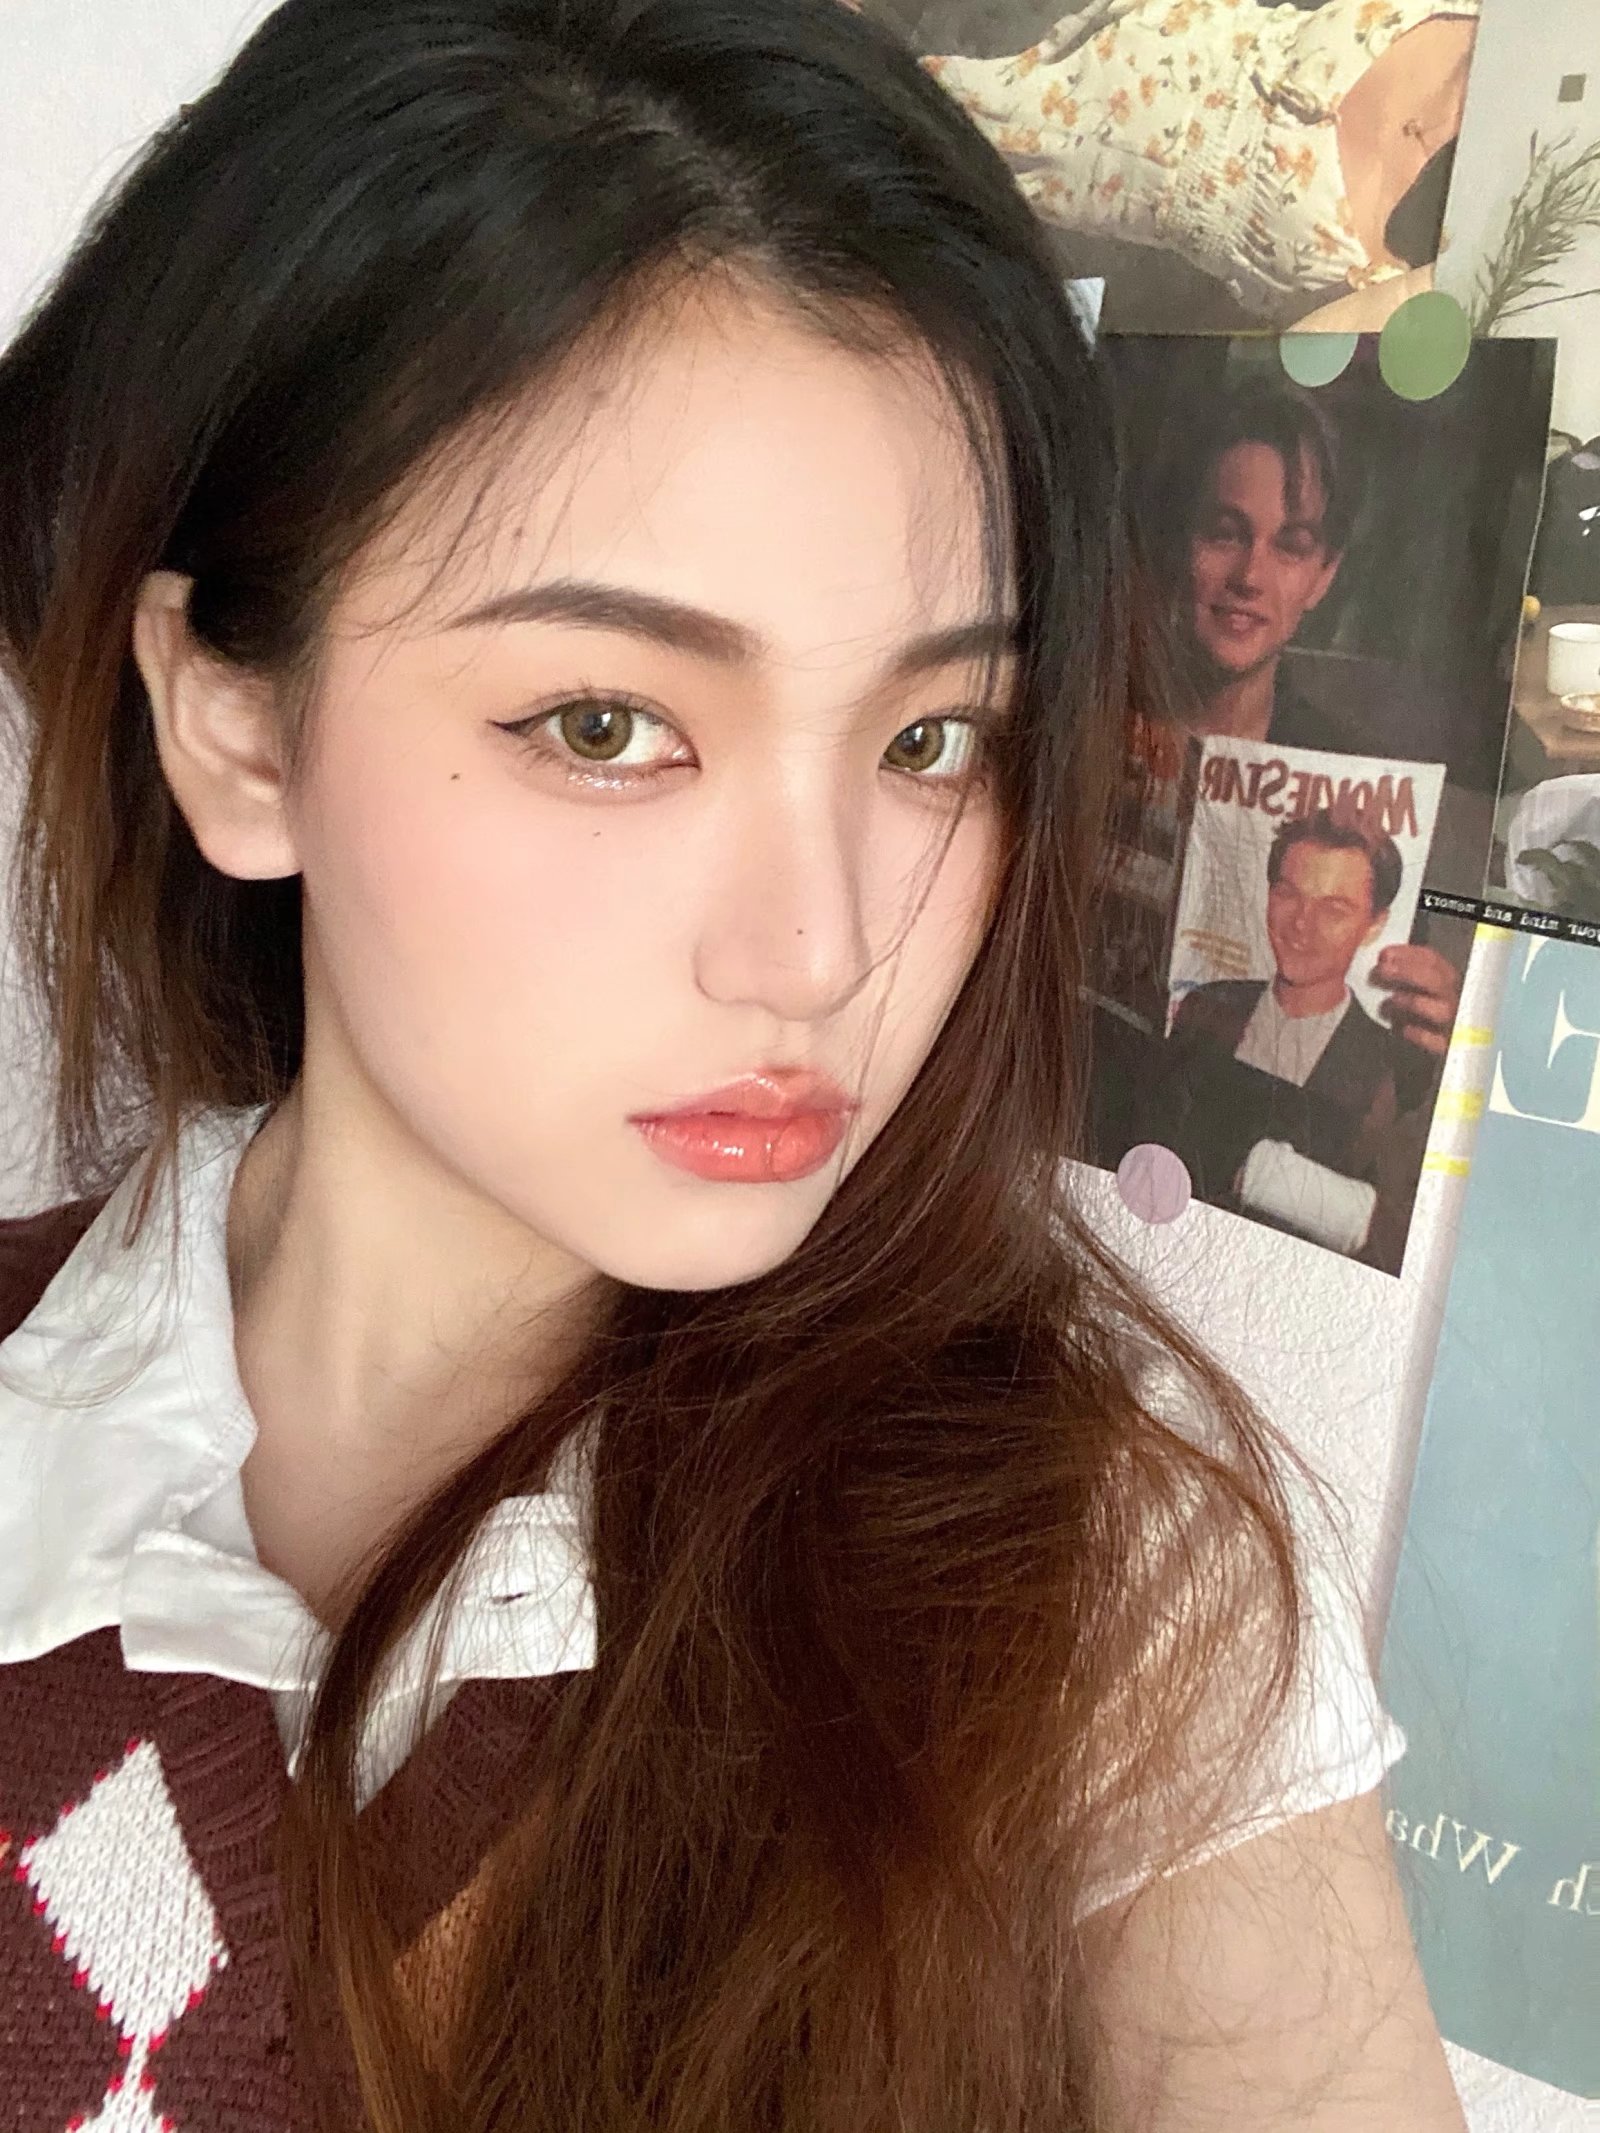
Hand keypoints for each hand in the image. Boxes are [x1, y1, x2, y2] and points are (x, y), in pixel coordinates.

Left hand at [1370, 943, 1459, 1057]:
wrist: (1431, 1051)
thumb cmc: (1417, 1014)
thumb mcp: (1412, 989)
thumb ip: (1401, 974)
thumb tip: (1381, 961)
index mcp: (1445, 980)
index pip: (1433, 960)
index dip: (1408, 954)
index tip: (1385, 954)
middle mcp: (1452, 998)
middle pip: (1437, 980)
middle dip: (1408, 972)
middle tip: (1383, 970)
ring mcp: (1452, 1024)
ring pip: (1441, 1010)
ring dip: (1414, 1001)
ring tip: (1392, 1000)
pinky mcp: (1446, 1048)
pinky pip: (1436, 1041)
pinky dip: (1420, 1034)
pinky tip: (1403, 1029)